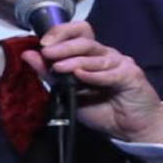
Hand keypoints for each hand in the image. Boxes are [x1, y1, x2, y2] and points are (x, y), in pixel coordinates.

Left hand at [20, 21, 162, 142]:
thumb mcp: (69, 94)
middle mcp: (106, 54)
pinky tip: (80, 76)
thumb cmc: (103, 111)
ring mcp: (120, 63)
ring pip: (95, 55)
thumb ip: (50, 75)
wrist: (133, 130)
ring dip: (74, 59)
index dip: (61, 32)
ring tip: (58, 66)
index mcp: (92, 55)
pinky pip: (110, 73)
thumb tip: (28, 55)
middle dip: (64, 45)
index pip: (78, 32)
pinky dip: (94, 75)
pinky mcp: (131, 75)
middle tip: (47, 52)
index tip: (43, 44)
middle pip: (85, 40)